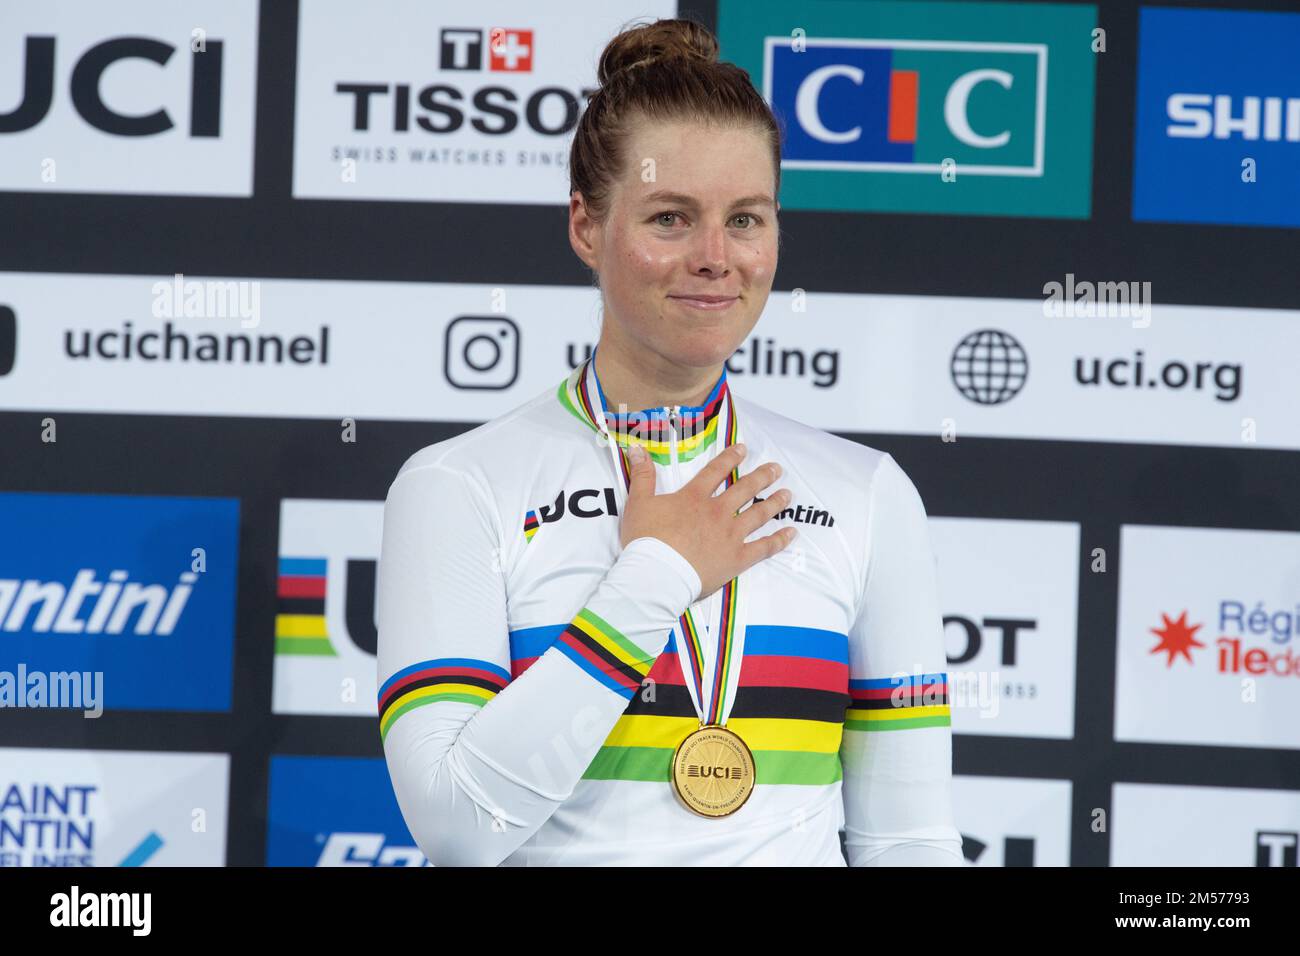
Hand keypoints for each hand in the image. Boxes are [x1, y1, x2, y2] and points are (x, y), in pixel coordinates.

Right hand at [619, 442, 793, 598]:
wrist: (657, 574)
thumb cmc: (645, 541)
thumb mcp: (638, 503)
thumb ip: (642, 476)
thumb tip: (637, 450)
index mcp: (694, 498)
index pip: (715, 472)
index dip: (730, 458)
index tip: (743, 449)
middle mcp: (716, 512)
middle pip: (745, 490)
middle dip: (762, 477)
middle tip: (776, 469)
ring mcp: (730, 535)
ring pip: (758, 514)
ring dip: (774, 503)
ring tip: (787, 495)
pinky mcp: (737, 558)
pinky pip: (763, 547)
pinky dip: (779, 540)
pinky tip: (791, 532)